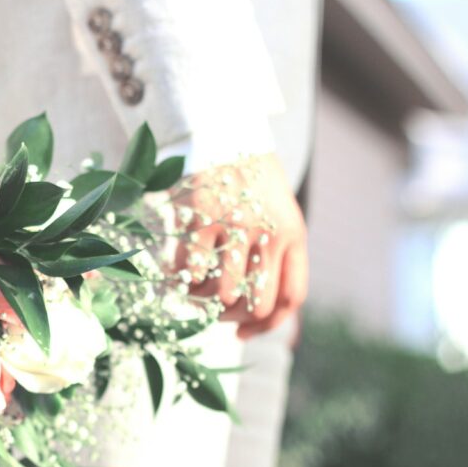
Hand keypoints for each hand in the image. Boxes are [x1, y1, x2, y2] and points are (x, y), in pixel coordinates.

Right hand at [171, 153, 307, 339]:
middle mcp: (269, 233)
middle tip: (213, 312)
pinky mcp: (201, 218)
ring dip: (203, 302)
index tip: (244, 334)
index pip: (290, 297)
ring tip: (193, 293)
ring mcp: (234, 227)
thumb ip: (275, 254)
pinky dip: (180, 281)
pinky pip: (189, 269)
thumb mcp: (277, 212)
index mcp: (293, 234)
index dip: (267, 326)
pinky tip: (175, 276)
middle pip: (256, 303)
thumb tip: (255, 311)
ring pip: (221, 293)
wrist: (223, 133)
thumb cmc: (248, 178)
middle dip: (232, 317)